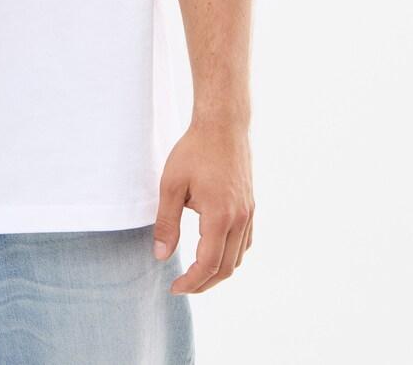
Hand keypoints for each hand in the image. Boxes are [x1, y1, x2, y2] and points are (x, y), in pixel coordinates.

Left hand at [152, 118, 254, 294]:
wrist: (223, 125)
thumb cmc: (195, 150)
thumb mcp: (171, 184)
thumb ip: (167, 222)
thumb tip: (162, 256)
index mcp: (220, 216)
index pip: (208, 264)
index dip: (191, 282)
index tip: (174, 287)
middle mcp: (240, 219)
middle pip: (226, 268)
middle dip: (204, 283)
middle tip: (182, 286)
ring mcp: (249, 213)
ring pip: (239, 257)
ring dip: (219, 272)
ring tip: (196, 273)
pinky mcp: (251, 206)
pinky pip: (245, 242)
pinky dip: (231, 255)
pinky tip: (215, 251)